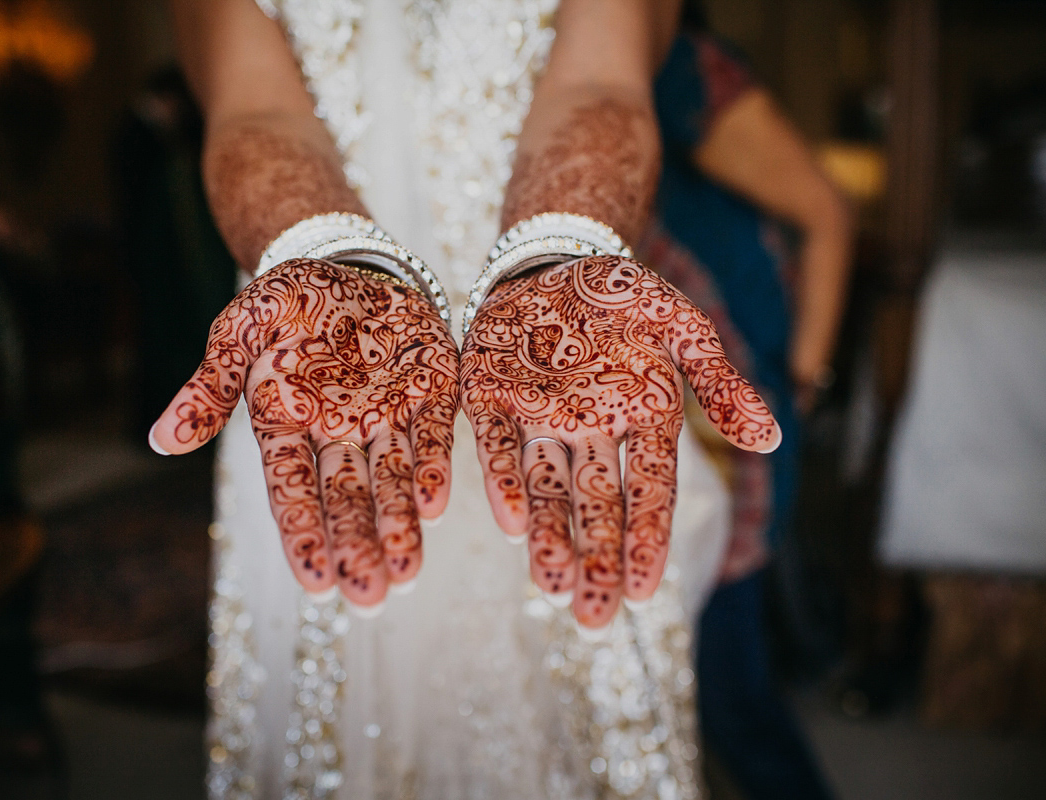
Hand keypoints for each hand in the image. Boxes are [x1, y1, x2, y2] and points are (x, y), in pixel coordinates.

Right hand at [151, 259, 458, 608]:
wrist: (345, 261)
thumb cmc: (284, 300)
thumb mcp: (239, 331)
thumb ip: (210, 386)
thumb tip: (160, 441)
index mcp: (286, 424)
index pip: (291, 489)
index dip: (304, 535)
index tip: (317, 584)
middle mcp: (336, 432)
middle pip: (346, 496)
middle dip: (358, 545)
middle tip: (371, 596)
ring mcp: (385, 415)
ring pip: (392, 479)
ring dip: (400, 525)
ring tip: (406, 574)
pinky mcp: (429, 391)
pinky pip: (433, 434)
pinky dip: (434, 467)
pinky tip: (435, 505)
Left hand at [461, 255, 778, 628]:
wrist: (557, 256)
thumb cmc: (626, 296)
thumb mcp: (683, 329)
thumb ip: (719, 383)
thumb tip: (771, 439)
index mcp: (640, 417)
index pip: (648, 489)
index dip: (646, 538)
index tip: (644, 589)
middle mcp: (590, 429)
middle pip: (594, 504)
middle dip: (595, 559)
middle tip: (592, 617)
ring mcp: (538, 415)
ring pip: (544, 486)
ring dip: (547, 538)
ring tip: (552, 588)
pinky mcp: (490, 396)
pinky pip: (495, 444)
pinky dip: (502, 480)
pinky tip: (510, 521)